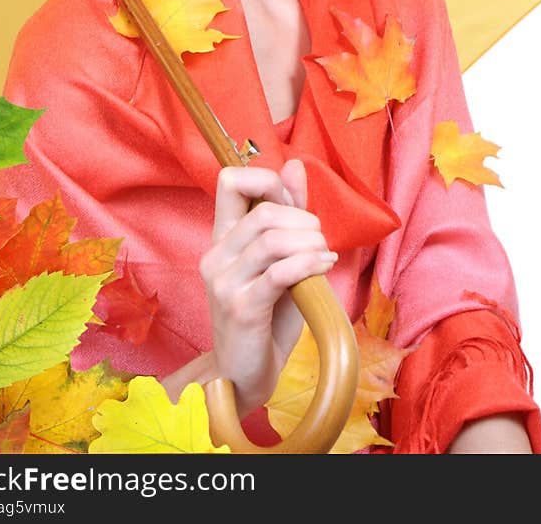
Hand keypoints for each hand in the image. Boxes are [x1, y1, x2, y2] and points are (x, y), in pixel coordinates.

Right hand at [199, 158, 336, 417]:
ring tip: (324, 254)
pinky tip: (324, 265)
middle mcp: (216, 255)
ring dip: (311, 242)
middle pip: (262, 211)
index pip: (229, 181)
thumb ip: (287, 213)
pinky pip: (279, 272)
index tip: (294, 205)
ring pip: (272, 239)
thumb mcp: (279, 258)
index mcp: (223, 237)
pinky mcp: (241, 309)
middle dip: (303, 218)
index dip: (268, 181)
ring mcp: (225, 283)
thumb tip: (295, 165)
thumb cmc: (265, 315)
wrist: (243, 374)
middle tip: (319, 239)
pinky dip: (309, 263)